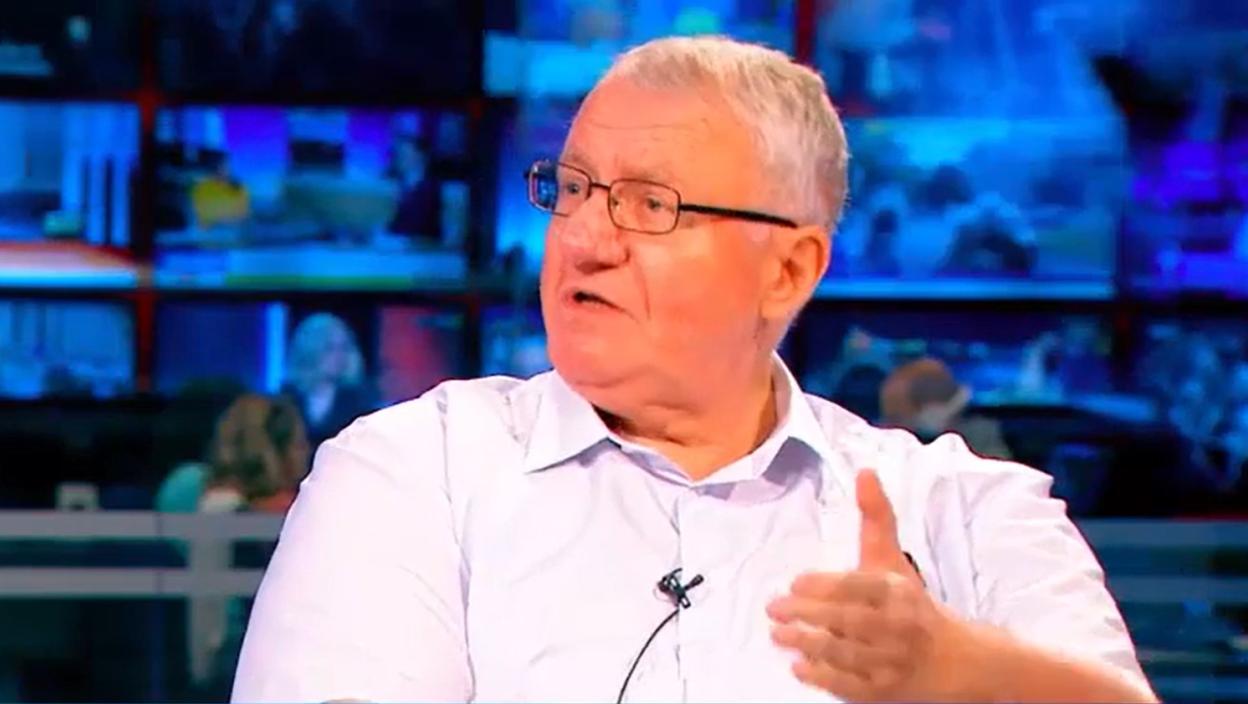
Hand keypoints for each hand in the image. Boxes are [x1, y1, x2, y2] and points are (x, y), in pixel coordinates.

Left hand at [767, 469, 971, 701]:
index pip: (862, 588)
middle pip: (849, 621)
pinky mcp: (885, 692)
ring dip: (808, 645)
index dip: (827, 586)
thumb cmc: (913, 604)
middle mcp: (898, 627)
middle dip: (808, 615)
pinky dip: (824, 677)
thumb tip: (863, 471)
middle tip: (772, 609)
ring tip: (777, 634)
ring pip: (846, 654)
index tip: (795, 583)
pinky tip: (798, 666)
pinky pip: (852, 686)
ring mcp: (892, 662)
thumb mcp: (894, 561)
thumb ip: (876, 518)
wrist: (960, 661)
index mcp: (899, 592)